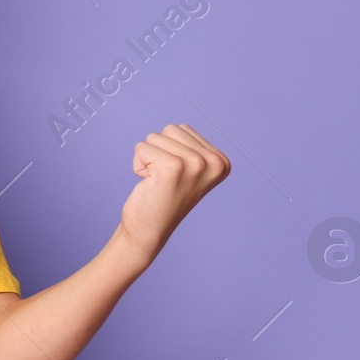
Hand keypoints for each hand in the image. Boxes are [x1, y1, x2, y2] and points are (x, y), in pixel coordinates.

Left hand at [116, 123, 231, 261]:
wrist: (149, 230)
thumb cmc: (164, 197)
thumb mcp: (188, 170)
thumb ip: (189, 147)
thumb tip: (178, 129)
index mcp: (221, 162)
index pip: (182, 129)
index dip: (170, 150)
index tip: (176, 176)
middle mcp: (213, 162)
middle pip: (169, 130)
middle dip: (158, 151)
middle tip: (164, 180)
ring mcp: (195, 164)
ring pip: (155, 137)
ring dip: (148, 158)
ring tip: (158, 181)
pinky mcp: (172, 168)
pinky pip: (141, 148)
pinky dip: (138, 164)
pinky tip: (149, 184)